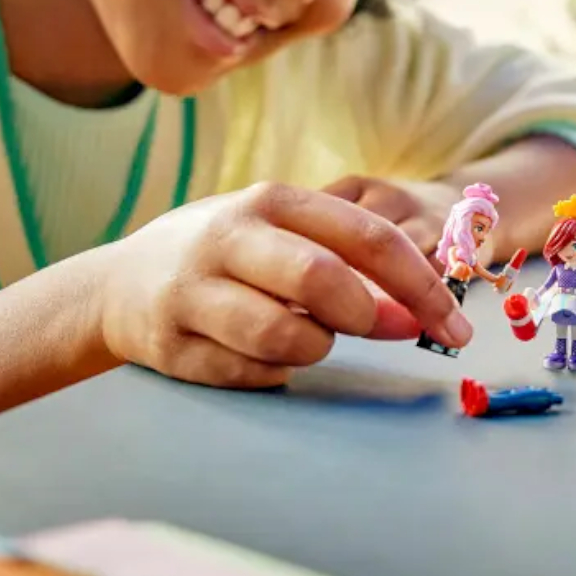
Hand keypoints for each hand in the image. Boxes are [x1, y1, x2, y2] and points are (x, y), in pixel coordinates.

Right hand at [95, 183, 470, 388]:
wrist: (119, 285)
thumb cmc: (231, 256)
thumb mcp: (283, 232)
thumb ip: (349, 259)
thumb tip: (422, 308)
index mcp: (271, 201)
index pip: (367, 238)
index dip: (422, 284)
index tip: (456, 325)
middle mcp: (228, 238)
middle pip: (322, 281)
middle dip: (372, 316)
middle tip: (393, 333)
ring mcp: (193, 292)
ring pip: (286, 337)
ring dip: (318, 348)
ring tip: (310, 338)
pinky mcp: (172, 346)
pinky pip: (251, 374)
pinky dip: (275, 373)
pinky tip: (264, 356)